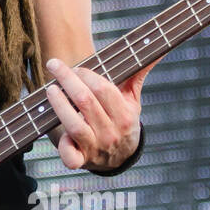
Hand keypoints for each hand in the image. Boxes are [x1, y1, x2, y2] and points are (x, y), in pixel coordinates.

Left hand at [44, 57, 154, 172]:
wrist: (120, 156)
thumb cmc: (122, 119)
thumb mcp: (132, 99)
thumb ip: (139, 72)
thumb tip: (159, 49)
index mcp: (125, 116)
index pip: (103, 89)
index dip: (86, 75)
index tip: (75, 67)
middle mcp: (111, 133)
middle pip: (85, 102)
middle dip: (67, 80)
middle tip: (54, 66)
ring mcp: (95, 148)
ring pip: (74, 125)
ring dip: (59, 104)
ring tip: (50, 89)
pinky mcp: (81, 160)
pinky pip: (71, 158)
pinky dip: (63, 148)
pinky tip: (58, 134)